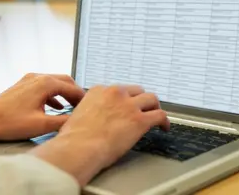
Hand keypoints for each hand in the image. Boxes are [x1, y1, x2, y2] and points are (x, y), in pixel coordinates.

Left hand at [0, 73, 84, 140]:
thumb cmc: (9, 123)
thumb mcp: (41, 125)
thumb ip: (63, 121)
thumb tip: (77, 121)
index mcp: (45, 83)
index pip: (72, 87)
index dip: (83, 98)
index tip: (91, 106)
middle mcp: (37, 77)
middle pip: (64, 80)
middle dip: (75, 92)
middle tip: (84, 105)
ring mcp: (28, 80)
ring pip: (53, 83)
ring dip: (64, 93)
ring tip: (73, 107)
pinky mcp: (21, 86)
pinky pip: (43, 87)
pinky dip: (53, 95)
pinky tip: (55, 107)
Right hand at [30, 85, 169, 185]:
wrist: (79, 147)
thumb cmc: (74, 138)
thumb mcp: (78, 114)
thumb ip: (89, 111)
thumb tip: (92, 119)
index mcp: (99, 91)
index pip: (118, 90)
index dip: (124, 99)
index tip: (125, 105)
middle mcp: (115, 93)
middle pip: (136, 91)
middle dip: (140, 100)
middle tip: (143, 108)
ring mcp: (129, 105)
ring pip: (151, 99)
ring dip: (154, 107)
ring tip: (156, 114)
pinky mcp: (140, 120)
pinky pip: (159, 115)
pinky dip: (164, 121)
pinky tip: (164, 127)